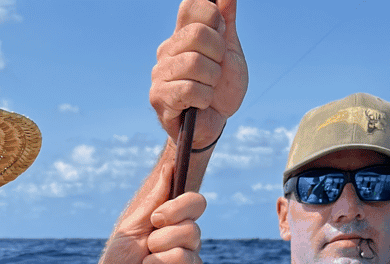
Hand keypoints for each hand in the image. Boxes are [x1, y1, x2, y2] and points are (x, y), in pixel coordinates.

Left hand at [88, 191, 204, 263]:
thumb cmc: (119, 263)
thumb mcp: (132, 227)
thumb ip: (153, 201)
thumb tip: (169, 168)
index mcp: (175, 224)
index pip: (196, 203)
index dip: (179, 208)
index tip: (156, 219)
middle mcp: (188, 243)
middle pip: (192, 230)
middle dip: (159, 242)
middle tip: (145, 252)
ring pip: (185, 256)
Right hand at [150, 0, 247, 149]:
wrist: (214, 125)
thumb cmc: (222, 89)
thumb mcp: (230, 52)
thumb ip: (227, 21)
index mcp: (182, 34)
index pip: (191, 5)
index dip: (212, 16)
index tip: (220, 36)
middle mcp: (167, 50)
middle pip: (198, 34)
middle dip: (218, 54)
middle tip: (216, 69)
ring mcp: (160, 74)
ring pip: (194, 63)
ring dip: (212, 79)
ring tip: (209, 88)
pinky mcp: (159, 98)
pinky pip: (189, 89)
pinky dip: (204, 98)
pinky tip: (201, 103)